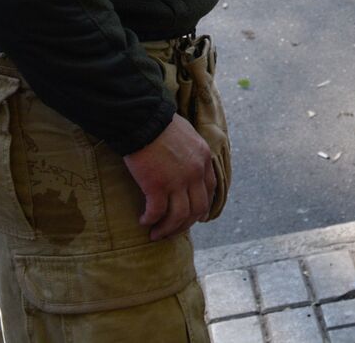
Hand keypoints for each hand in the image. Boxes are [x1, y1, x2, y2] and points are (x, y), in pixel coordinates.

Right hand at [122, 113, 215, 240]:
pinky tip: (143, 221)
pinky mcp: (157, 186)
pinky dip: (151, 220)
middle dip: (185, 224)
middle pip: (197, 208)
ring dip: (168, 229)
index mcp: (204, 159)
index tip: (196, 217)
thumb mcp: (188, 135)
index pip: (210, 189)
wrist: (144, 120)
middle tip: (171, 231)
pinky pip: (157, 212)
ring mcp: (178, 181)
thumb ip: (191, 152)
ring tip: (155, 234)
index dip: (203, 207)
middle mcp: (195, 172)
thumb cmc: (161, 124)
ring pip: (179, 216)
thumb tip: (185, 164)